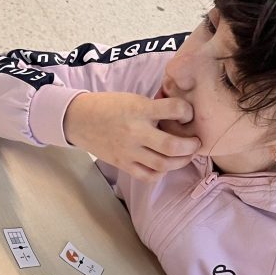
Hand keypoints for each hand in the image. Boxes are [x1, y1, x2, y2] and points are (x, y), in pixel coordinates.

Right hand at [63, 92, 200, 183]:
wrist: (79, 120)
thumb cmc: (108, 106)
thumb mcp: (133, 99)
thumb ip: (154, 108)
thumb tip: (179, 116)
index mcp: (140, 109)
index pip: (175, 109)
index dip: (187, 112)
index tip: (187, 115)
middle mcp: (136, 132)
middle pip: (172, 145)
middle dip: (191, 146)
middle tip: (196, 142)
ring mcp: (129, 151)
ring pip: (163, 164)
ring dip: (181, 161)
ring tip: (185, 155)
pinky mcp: (122, 164)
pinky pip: (147, 176)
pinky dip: (160, 173)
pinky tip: (164, 165)